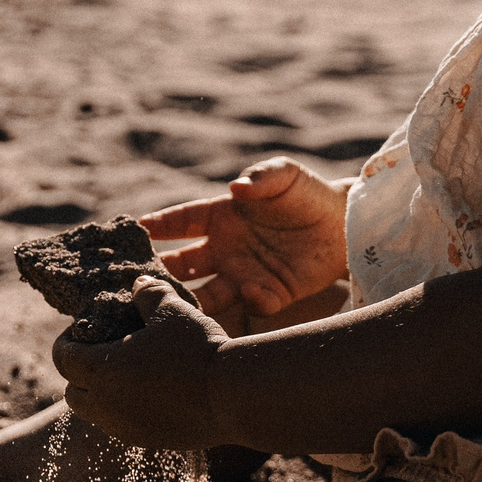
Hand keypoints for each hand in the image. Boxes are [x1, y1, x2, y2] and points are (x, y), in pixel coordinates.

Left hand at [51, 278, 229, 449]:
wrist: (234, 396)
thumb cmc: (197, 349)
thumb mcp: (171, 311)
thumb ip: (148, 295)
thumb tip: (137, 285)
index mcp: (101, 370)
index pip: (63, 358)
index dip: (67, 342)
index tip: (82, 330)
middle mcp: (105, 405)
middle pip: (73, 393)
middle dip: (79, 373)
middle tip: (102, 352)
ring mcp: (126, 428)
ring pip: (96, 414)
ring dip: (102, 395)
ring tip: (127, 373)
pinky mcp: (148, 441)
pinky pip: (123, 426)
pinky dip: (125, 411)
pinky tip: (151, 392)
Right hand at [139, 157, 349, 316]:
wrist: (345, 223)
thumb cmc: (307, 193)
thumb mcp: (285, 175)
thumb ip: (261, 177)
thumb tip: (236, 188)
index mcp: (221, 217)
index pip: (181, 222)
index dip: (158, 226)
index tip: (135, 231)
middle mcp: (226, 249)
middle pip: (183, 265)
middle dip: (162, 273)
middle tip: (140, 281)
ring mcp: (245, 274)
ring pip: (208, 294)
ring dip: (193, 300)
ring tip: (180, 305)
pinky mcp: (272, 293)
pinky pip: (254, 303)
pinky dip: (252, 300)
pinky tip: (252, 292)